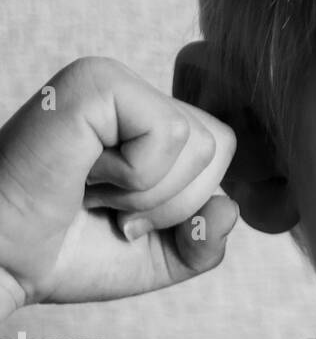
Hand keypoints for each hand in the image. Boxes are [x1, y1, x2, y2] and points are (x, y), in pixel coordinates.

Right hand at [0, 57, 237, 317]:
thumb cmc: (65, 253)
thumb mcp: (159, 257)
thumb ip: (206, 242)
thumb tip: (228, 208)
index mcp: (145, 121)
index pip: (222, 150)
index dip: (184, 204)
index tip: (121, 217)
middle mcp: (131, 93)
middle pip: (219, 146)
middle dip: (171, 202)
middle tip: (104, 206)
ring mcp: (111, 81)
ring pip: (200, 143)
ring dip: (146, 194)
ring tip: (90, 191)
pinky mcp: (95, 82)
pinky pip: (170, 134)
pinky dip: (134, 177)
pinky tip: (83, 175)